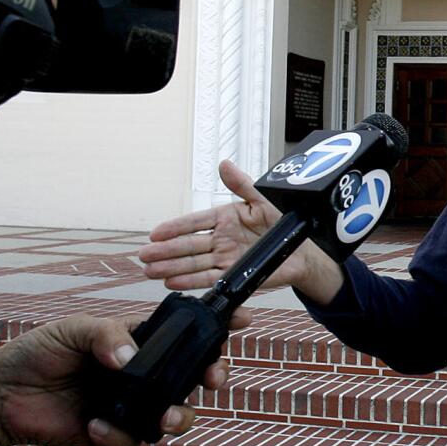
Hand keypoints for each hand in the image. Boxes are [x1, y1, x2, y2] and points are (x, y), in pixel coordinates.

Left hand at [0, 311, 251, 445]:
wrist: (3, 394)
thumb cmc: (39, 352)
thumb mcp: (72, 329)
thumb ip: (106, 335)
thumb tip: (131, 358)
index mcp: (137, 341)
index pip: (183, 332)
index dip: (215, 326)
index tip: (241, 319)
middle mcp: (141, 373)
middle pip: (192, 375)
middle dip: (213, 375)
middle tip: (212, 378)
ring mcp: (129, 404)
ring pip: (175, 412)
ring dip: (180, 415)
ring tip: (167, 415)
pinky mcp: (111, 432)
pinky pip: (132, 439)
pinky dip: (120, 435)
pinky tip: (95, 424)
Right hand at [140, 159, 343, 302]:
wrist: (302, 251)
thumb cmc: (284, 222)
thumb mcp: (263, 199)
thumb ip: (241, 184)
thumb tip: (224, 164)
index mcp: (225, 218)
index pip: (194, 222)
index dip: (174, 228)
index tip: (155, 232)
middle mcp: (221, 239)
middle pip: (188, 246)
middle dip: (165, 251)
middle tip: (144, 255)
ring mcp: (225, 258)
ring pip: (193, 264)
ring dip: (171, 267)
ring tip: (150, 271)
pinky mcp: (233, 276)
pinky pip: (209, 279)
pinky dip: (190, 281)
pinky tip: (172, 281)